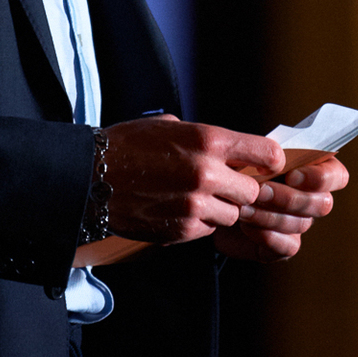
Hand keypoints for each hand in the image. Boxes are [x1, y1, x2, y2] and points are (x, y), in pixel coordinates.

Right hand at [102, 114, 283, 243]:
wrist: (88, 177)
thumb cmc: (128, 145)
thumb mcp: (170, 126)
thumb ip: (206, 139)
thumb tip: (233, 150)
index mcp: (208, 140)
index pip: (266, 153)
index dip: (269, 161)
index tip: (263, 164)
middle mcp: (206, 173)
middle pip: (253, 192)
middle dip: (241, 189)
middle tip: (224, 185)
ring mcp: (195, 205)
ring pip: (232, 214)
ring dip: (220, 208)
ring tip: (195, 197)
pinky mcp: (182, 230)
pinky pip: (208, 230)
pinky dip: (200, 223)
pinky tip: (179, 209)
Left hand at [213, 155, 349, 262]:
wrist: (211, 199)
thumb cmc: (235, 170)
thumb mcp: (249, 155)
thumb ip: (268, 153)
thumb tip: (278, 158)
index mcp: (312, 169)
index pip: (337, 176)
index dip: (321, 178)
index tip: (291, 175)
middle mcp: (312, 198)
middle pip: (323, 204)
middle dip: (290, 198)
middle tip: (260, 191)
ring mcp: (299, 223)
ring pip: (302, 224)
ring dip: (270, 215)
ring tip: (244, 207)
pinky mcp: (284, 246)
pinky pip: (288, 246)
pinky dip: (265, 235)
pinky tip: (245, 225)